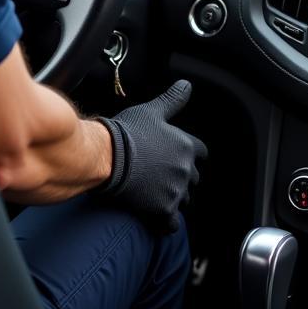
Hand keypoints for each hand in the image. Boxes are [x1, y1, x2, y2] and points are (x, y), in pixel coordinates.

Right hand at [97, 79, 207, 232]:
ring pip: (183, 199)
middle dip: (180, 176)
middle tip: (159, 173)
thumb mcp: (151, 111)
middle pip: (192, 178)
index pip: (201, 152)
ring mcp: (175, 192)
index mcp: (186, 145)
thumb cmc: (126, 132)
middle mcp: (185, 169)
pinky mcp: (163, 210)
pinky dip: (164, 221)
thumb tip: (187, 85)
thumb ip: (173, 100)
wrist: (106, 156)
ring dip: (172, 196)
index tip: (176, 156)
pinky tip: (152, 214)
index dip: (189, 154)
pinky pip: (171, 223)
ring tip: (152, 191)